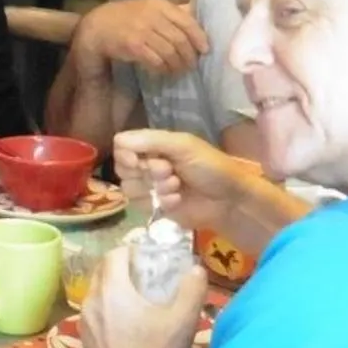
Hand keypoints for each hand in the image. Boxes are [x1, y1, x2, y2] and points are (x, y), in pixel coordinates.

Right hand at [74, 0, 210, 76]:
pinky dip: (163, 69)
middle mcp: (152, 16)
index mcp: (159, 4)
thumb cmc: (126, 18)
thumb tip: (196, 17)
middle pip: (180, 39)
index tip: (205, 50)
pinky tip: (164, 71)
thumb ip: (170, 12)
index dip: (199, 37)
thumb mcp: (148, 7)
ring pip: (170, 52)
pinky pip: (156, 61)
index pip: (186, 21)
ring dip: (177, 65)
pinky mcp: (134, 46)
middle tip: (192, 65)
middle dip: (189, 56)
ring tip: (179, 70)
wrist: (97, 27)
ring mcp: (142, 31)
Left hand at [81, 242, 208, 347]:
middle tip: (147, 274)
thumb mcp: (183, 322)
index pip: (115, 254)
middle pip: (103, 271)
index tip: (150, 255)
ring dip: (115, 288)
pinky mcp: (85, 339)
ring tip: (140, 299)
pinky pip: (95, 312)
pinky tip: (128, 323)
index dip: (132, 250)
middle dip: (123, 267)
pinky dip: (109, 308)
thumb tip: (196, 268)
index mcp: (111, 290)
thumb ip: (192, 290)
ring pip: (97, 292)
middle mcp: (91, 301)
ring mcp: (84, 322)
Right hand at [114, 129, 265, 236]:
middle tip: (168, 171)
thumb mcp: (183, 146)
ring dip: (155, 186)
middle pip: (122, 167)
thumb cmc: (211, 167)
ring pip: (129, 187)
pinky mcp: (156, 207)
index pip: (122, 145)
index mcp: (155, 145)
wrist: (230, 200)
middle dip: (145, 171)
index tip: (137, 160)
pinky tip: (178, 200)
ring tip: (177, 186)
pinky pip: (142, 205)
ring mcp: (151, 186)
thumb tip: (117, 139)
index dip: (126, 154)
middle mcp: (149, 164)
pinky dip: (162, 201)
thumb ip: (151, 141)